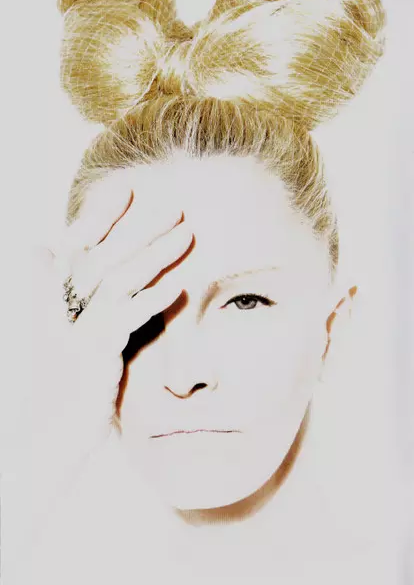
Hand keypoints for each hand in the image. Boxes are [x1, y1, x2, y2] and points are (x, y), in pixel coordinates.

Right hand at [26, 180, 192, 537]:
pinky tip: (179, 284)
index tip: (126, 191)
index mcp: (51, 299)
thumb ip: (52, 292)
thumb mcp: (53, 334)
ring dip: (155, 252)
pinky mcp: (92, 356)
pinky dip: (153, 298)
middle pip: (102, 254)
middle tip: (176, 206)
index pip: (75, 246)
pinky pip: (126, 318)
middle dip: (140, 227)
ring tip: (188, 232)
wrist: (41, 439)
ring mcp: (74, 330)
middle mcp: (59, 308)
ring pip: (118, 279)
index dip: (99, 216)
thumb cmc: (52, 386)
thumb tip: (40, 250)